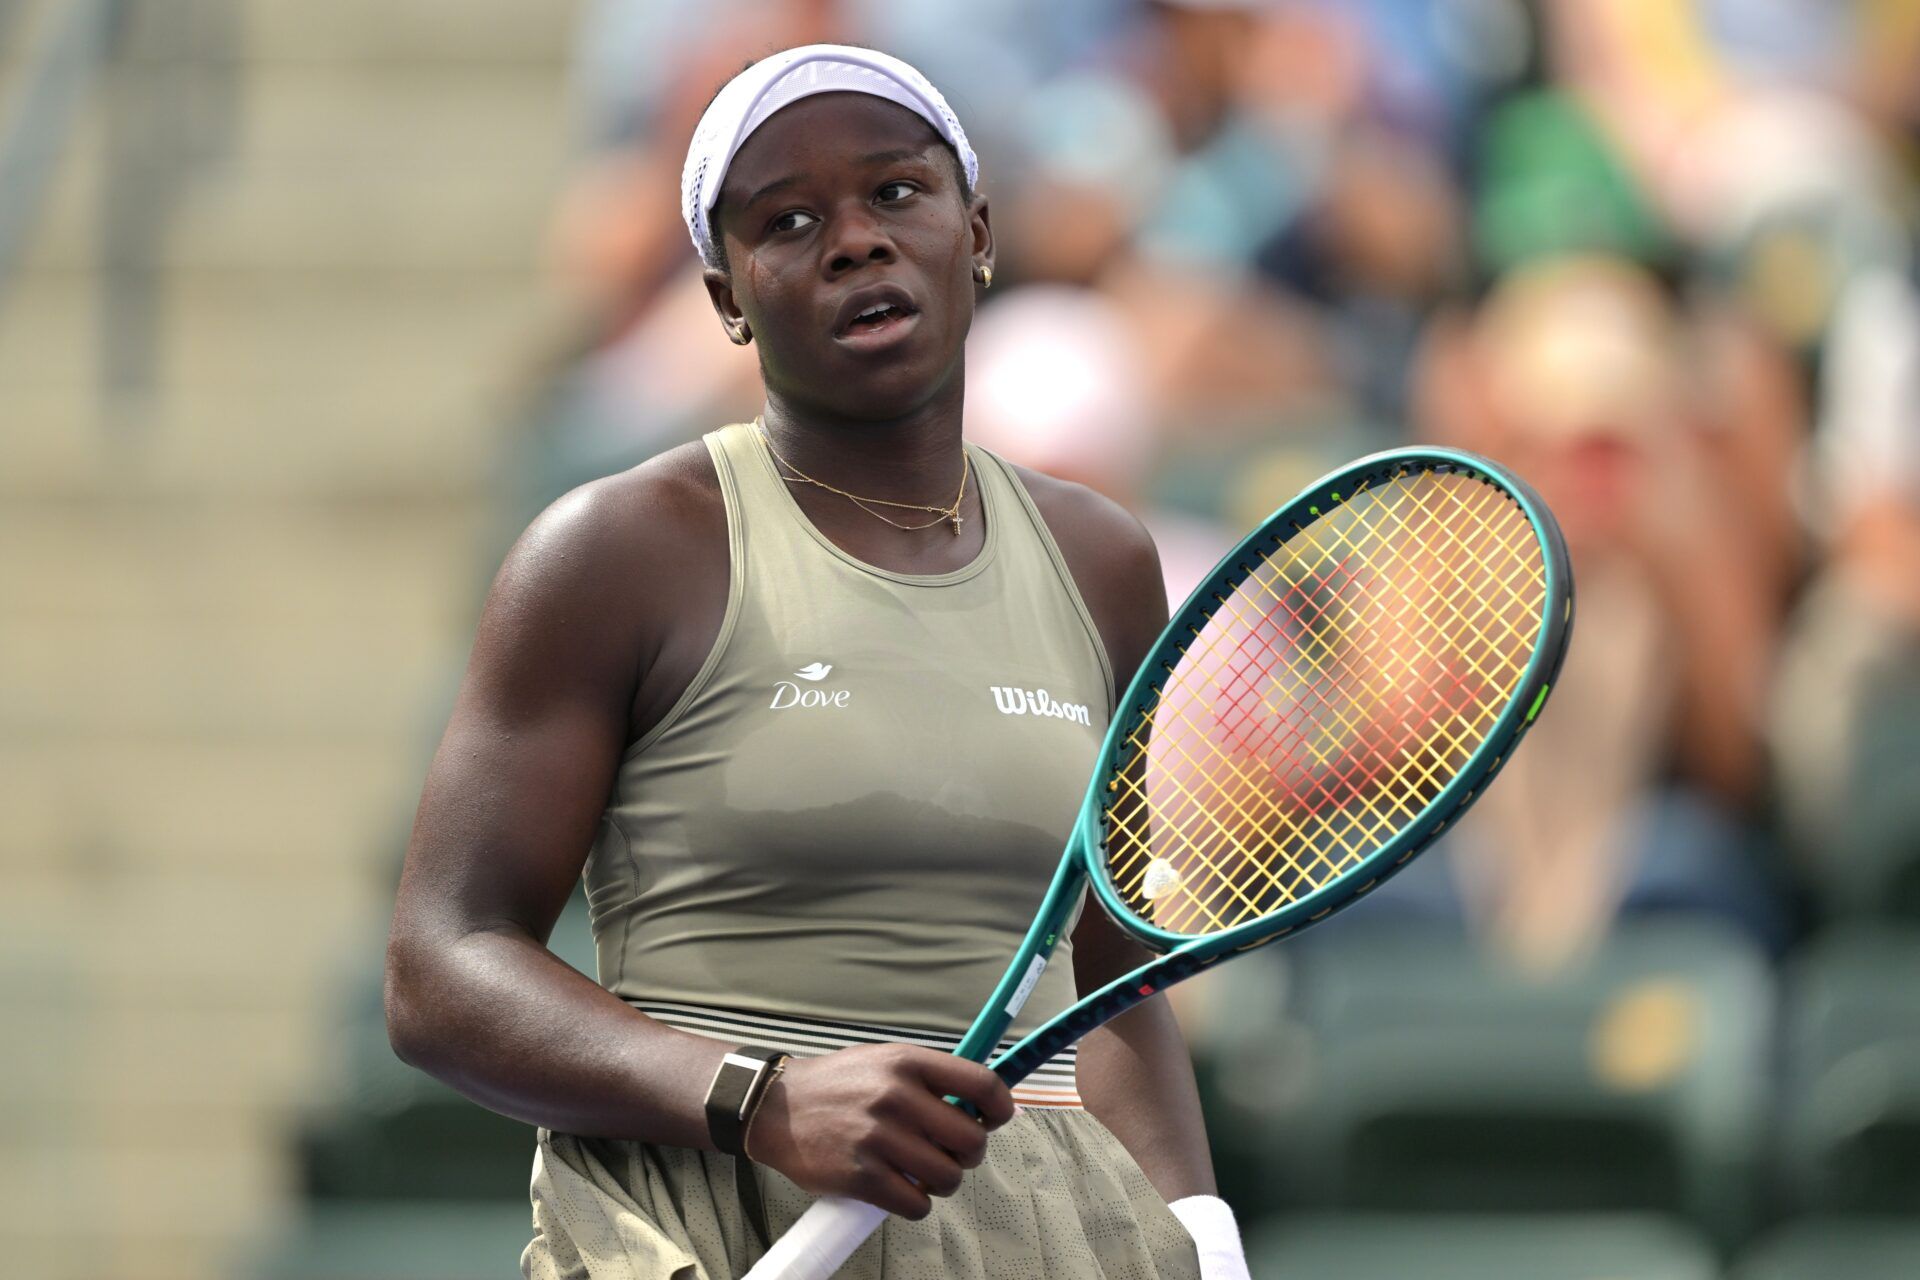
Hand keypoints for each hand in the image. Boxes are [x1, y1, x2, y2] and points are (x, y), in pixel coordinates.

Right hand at [742, 1043, 1016, 1218]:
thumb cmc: (838, 1085)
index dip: (1000, 1108)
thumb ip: (929, 1080)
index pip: (981, 1084)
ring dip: (943, 1183)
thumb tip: (979, 1106)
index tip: (996, 1119)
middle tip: (952, 1154)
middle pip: (971, 1140)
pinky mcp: (861, 1176)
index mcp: (907, 1063)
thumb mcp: (884, 1061)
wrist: (775, 1107)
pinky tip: (902, 1190)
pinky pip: (916, 1204)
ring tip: (925, 1174)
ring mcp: (878, 1138)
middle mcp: (896, 1097)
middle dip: (969, 1155)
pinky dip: (916, 1203)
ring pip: (947, 1177)